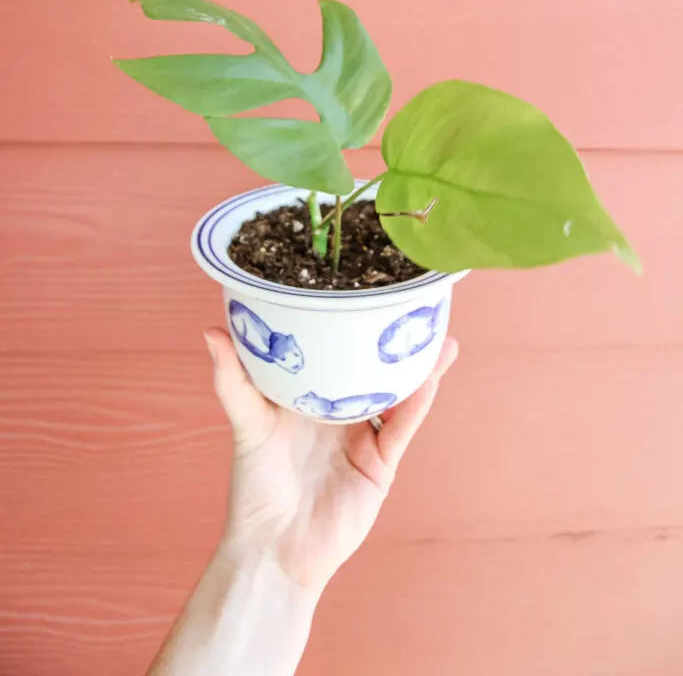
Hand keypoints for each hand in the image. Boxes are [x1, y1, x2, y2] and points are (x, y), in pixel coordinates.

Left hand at [204, 328, 458, 595]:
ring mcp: (362, 436)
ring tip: (437, 336)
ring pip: (396, 393)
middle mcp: (338, 411)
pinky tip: (431, 376)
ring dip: (418, 368)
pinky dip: (417, 401)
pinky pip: (402, 427)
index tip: (364, 292)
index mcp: (308, 396)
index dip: (348, 326)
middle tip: (411, 305)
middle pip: (371, 369)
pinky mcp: (380, 463)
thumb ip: (233, 381)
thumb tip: (211, 331)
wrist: (275, 549)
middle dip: (391, 341)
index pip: (332, 353)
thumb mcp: (247, 424)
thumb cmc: (254, 487)